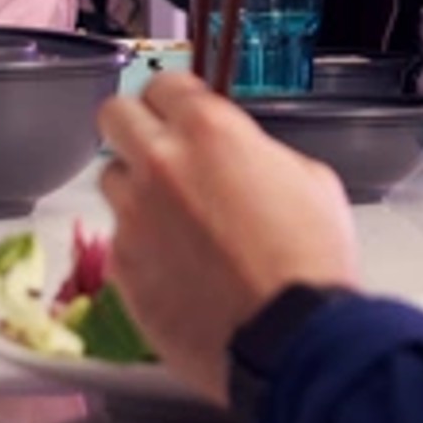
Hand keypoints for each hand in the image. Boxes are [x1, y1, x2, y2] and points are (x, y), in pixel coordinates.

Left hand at [95, 74, 361, 405]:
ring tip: (173, 220)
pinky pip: (119, 239)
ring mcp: (133, 216)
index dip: (175, 97)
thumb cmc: (311, 262)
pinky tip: (175, 267)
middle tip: (158, 148)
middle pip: (114, 115)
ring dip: (135, 189)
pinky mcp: (122, 266)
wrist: (290, 339)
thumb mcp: (310, 180)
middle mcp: (160, 164)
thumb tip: (243, 157)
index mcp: (209, 131)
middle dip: (134, 125)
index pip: (163, 83)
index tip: (181, 110)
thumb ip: (259, 153)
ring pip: (110, 180)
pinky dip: (140, 245)